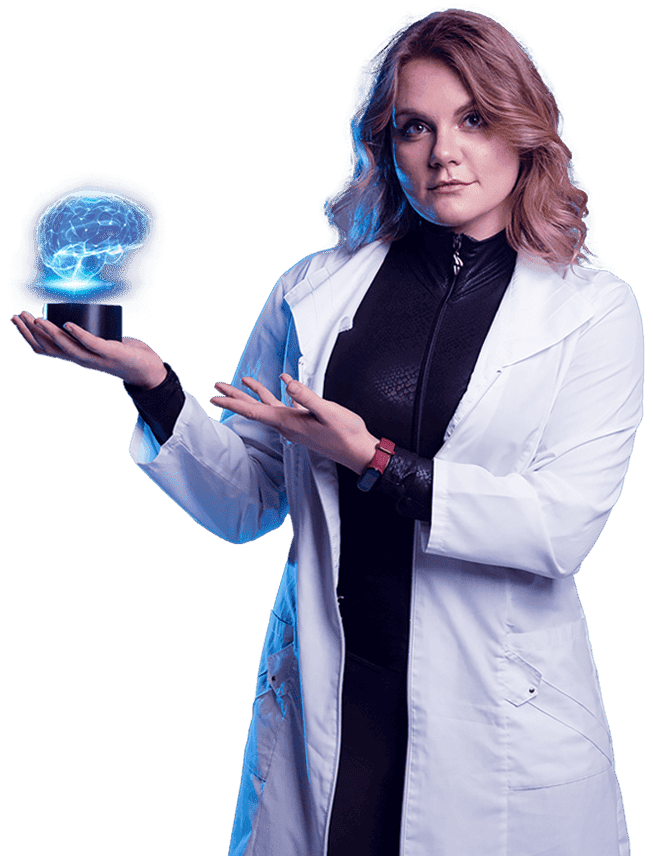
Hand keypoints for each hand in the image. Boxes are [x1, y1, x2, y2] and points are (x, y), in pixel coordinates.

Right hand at [10, 310, 167, 388]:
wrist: (148, 371)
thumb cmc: (124, 354)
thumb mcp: (99, 343)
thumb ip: (88, 334)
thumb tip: (76, 316)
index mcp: (75, 356)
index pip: (44, 349)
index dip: (27, 335)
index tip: (16, 318)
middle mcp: (81, 360)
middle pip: (49, 349)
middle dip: (30, 332)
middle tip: (17, 315)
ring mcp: (95, 358)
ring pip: (66, 348)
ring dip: (50, 333)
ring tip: (37, 319)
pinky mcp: (110, 353)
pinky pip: (91, 344)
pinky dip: (78, 334)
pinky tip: (68, 324)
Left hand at [211, 374, 379, 474]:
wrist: (357, 451)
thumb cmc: (345, 434)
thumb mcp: (327, 412)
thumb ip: (306, 396)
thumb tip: (287, 382)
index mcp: (288, 422)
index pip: (254, 411)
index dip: (233, 402)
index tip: (216, 396)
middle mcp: (287, 425)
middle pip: (254, 408)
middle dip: (235, 396)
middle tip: (218, 386)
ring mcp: (294, 426)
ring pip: (267, 407)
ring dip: (254, 394)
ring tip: (243, 382)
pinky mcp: (303, 424)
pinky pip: (284, 407)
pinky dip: (277, 397)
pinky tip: (281, 389)